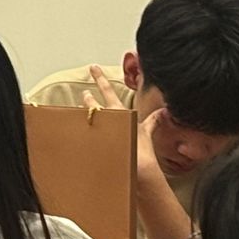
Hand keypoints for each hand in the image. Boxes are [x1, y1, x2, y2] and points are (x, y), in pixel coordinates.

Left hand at [82, 66, 161, 183]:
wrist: (138, 170)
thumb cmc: (143, 151)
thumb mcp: (146, 132)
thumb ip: (153, 121)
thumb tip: (164, 112)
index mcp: (119, 113)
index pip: (108, 91)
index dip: (100, 78)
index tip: (93, 67)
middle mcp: (107, 120)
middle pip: (93, 105)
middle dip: (88, 99)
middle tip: (84, 93)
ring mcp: (98, 132)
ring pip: (85, 118)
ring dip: (82, 116)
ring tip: (77, 113)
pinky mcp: (93, 144)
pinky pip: (83, 136)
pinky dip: (80, 135)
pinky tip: (75, 136)